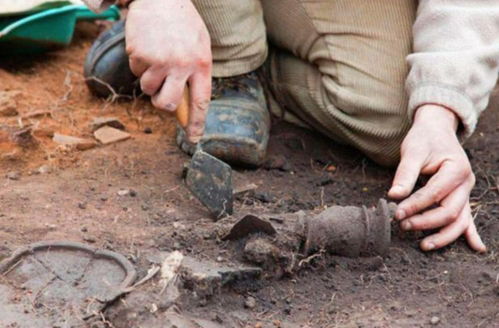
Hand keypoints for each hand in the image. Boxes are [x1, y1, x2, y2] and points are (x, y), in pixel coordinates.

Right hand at [125, 0, 211, 141]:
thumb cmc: (183, 24)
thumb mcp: (199, 46)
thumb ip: (195, 73)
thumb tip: (184, 103)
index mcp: (201, 64)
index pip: (200, 101)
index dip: (196, 122)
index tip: (193, 138)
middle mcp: (181, 65)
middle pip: (167, 104)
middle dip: (161, 104)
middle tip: (160, 94)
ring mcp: (159, 60)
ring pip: (147, 88)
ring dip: (149, 78)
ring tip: (156, 55)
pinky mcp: (139, 54)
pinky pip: (136, 71)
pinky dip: (139, 62)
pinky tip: (147, 45)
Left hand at [388, 105, 485, 251]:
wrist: (437, 130)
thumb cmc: (424, 140)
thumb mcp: (412, 152)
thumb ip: (405, 174)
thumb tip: (394, 196)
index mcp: (456, 169)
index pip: (435, 194)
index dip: (415, 205)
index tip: (396, 212)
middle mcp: (466, 183)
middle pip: (449, 211)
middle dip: (425, 222)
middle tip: (402, 225)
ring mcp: (466, 192)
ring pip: (460, 220)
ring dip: (443, 235)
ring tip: (423, 245)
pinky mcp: (461, 197)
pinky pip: (467, 218)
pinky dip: (470, 233)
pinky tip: (477, 248)